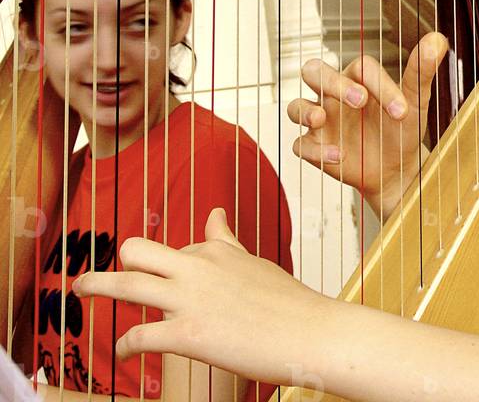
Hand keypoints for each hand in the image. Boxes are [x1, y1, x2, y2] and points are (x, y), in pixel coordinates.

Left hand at [73, 208, 327, 386]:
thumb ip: (227, 242)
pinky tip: (124, 354)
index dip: (162, 267)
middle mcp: (198, 268)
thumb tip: (214, 213)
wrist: (311, 333)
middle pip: (137, 251)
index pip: (176, 248)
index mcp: (217, 251)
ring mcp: (190, 300)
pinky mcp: (186, 335)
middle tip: (92, 279)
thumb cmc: (290, 303)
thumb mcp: (254, 263)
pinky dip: (125, 346)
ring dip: (95, 286)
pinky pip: (138, 336)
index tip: (151, 275)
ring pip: (126, 284)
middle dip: (114, 263)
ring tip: (79, 291)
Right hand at [287, 32, 447, 220]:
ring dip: (306, 111)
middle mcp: (334, 94)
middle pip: (314, 71)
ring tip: (321, 119)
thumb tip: (438, 38)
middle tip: (360, 100)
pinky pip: (301, 144)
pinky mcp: (315, 147)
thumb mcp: (414, 102)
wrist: (397, 169)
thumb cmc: (401, 129)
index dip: (380, 85)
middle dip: (332, 82)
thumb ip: (421, 70)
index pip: (361, 68)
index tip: (401, 110)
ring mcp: (322, 121)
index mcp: (357, 77)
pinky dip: (315, 151)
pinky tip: (337, 156)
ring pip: (295, 105)